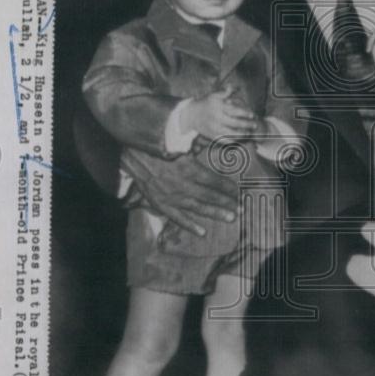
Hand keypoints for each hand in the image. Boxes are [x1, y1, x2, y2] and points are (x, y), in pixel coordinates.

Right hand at [121, 147, 238, 236]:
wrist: (132, 155)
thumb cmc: (157, 147)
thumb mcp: (179, 144)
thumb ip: (196, 147)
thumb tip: (212, 144)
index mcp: (188, 168)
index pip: (214, 181)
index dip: (228, 187)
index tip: (240, 192)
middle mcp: (182, 185)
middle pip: (209, 196)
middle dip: (227, 202)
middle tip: (242, 209)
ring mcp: (171, 197)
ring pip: (197, 207)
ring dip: (215, 213)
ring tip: (231, 218)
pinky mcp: (160, 204)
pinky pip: (177, 217)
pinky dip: (189, 225)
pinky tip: (202, 231)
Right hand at [181, 85, 257, 140]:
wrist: (191, 115)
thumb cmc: (205, 104)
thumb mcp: (213, 96)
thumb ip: (224, 93)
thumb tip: (232, 86)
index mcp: (218, 107)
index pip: (234, 111)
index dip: (245, 113)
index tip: (252, 115)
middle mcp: (216, 119)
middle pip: (235, 123)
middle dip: (246, 125)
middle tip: (254, 125)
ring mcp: (214, 128)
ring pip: (231, 134)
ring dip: (242, 135)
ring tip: (248, 133)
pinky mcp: (212, 136)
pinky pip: (224, 140)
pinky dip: (233, 141)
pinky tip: (239, 140)